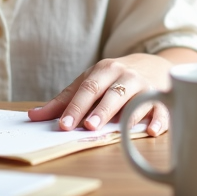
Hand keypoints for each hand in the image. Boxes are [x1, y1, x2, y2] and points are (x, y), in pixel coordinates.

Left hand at [27, 53, 178, 136]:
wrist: (154, 64)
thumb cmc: (115, 78)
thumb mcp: (90, 81)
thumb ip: (64, 100)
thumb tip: (33, 116)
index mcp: (104, 70)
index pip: (87, 89)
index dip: (75, 107)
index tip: (64, 124)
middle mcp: (125, 76)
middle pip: (110, 93)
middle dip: (99, 110)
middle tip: (88, 126)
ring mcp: (145, 86)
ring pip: (135, 100)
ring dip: (125, 115)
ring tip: (115, 130)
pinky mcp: (163, 97)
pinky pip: (162, 109)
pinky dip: (158, 120)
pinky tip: (150, 131)